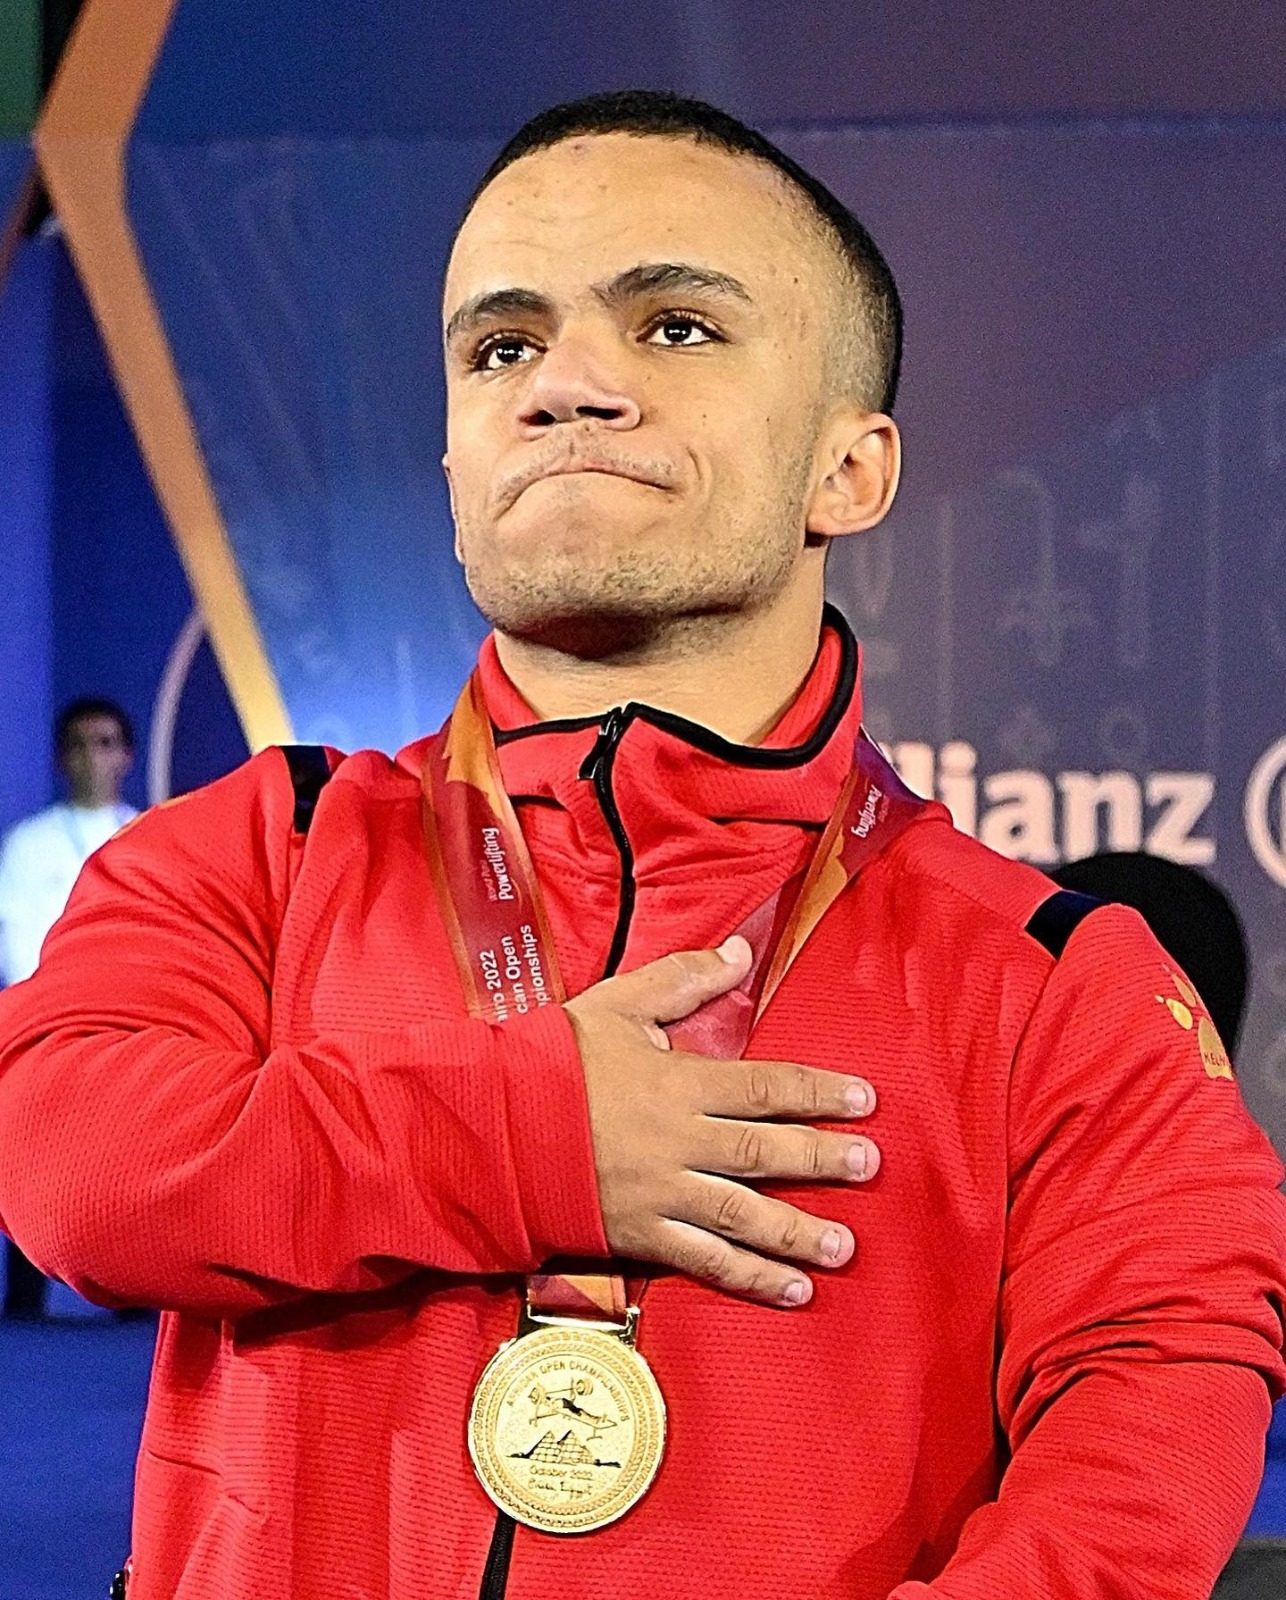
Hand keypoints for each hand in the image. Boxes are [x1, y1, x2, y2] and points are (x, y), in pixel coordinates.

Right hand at [564, 937, 878, 1306]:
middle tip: (871, 1167)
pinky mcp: (641, 1234)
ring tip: (845, 1246)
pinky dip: (750, 1278)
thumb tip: (739, 953)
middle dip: (822, 1159)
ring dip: (799, 1232)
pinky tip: (790, 1292)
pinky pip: (705, 1262)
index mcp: (680, 1083)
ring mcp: (663, 1193)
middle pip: (765, 1151)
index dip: (819, 1092)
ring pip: (745, 1215)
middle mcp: (681, 1141)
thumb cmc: (553, 1061)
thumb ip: (683, 980)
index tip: (864, 1100)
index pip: (766, 1086)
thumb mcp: (617, 1004)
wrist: (491, 1126)